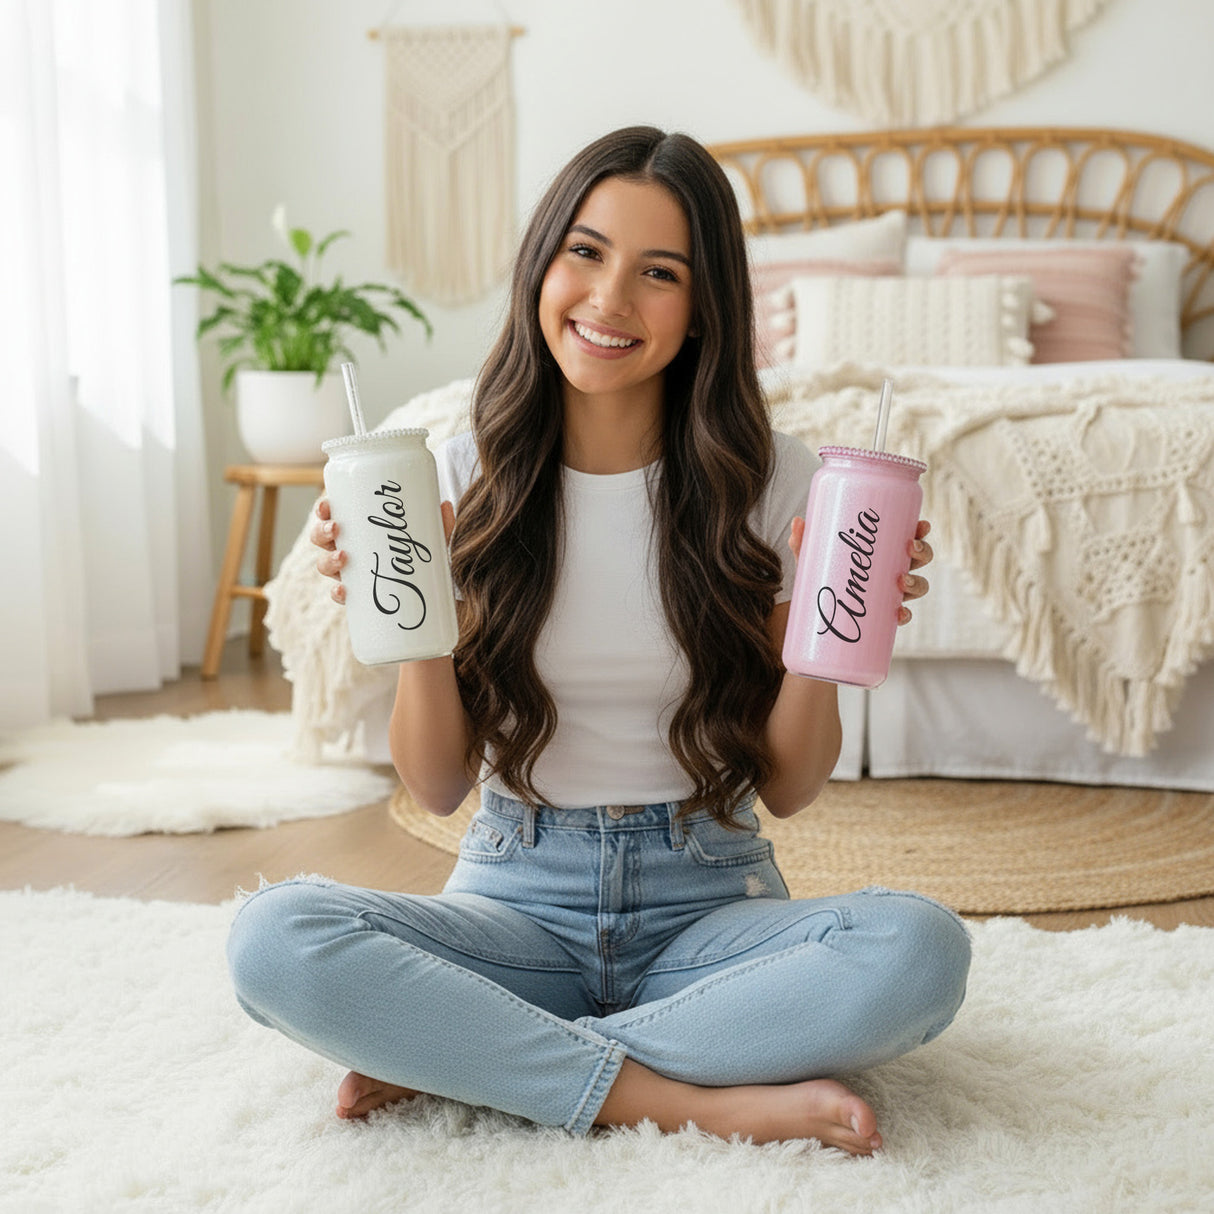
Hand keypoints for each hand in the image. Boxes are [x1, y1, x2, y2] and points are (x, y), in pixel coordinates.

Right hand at [311, 497, 455, 605]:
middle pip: (322, 538)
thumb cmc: (422, 557)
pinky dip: (337, 594)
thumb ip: (439, 524)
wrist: (430, 597)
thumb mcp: (432, 539)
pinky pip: (340, 595)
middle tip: (336, 528)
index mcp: (358, 530)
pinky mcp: (358, 597)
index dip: (323, 509)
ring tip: (343, 557)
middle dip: (322, 531)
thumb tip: (446, 505)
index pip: (333, 515)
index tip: (326, 505)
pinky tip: (344, 591)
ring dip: (327, 559)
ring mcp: (351, 574)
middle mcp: (348, 550)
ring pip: (325, 565)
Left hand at [787, 517, 932, 626]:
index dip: (921, 531)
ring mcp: (890, 594)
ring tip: (902, 581)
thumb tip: (797, 521)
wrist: (811, 613)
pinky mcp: (883, 615)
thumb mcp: (811, 557)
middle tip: (910, 548)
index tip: (921, 525)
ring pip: (918, 586)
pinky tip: (899, 613)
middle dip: (923, 552)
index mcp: (883, 551)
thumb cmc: (819, 575)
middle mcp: (892, 571)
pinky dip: (904, 615)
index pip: (909, 537)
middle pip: (920, 559)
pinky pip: (902, 616)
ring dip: (918, 582)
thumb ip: (803, 541)